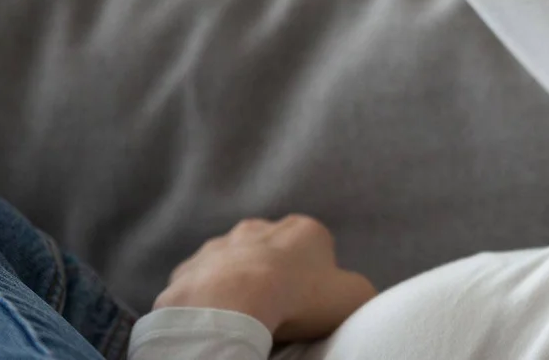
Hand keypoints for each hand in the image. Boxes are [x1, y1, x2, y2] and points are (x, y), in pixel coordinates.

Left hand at [154, 214, 376, 342]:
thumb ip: (360, 289)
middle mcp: (260, 227)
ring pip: (234, 267)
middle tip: (278, 311)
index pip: (316, 248)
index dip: (316, 278)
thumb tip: (351, 292)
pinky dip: (208, 301)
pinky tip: (217, 321)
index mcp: (303, 229)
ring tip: (244, 319)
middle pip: (272, 253)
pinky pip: (201, 285)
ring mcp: (220, 246)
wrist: (231, 305)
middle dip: (274, 277)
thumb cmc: (299, 298)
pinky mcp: (189, 269)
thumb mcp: (354, 296)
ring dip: (238, 286)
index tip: (310, 304)